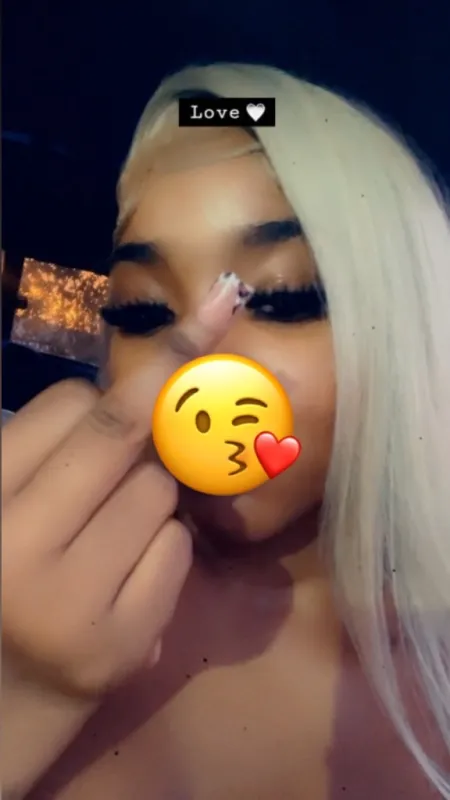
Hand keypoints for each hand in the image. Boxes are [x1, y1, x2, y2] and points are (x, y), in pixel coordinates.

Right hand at [2, 272, 242, 794]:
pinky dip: (163, 547)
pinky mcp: (122, 641)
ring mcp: (74, 600)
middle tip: (189, 385)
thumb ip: (48, 451)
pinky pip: (176, 549)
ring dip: (152, 494)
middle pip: (125, 438)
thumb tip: (141, 386)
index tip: (193, 325)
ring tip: (113, 526)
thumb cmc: (5, 577)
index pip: (72, 405)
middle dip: (162, 412)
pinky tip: (128, 573)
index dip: (128, 379)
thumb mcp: (6, 500)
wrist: (1, 695)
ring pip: (158, 492)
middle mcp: (19, 546)